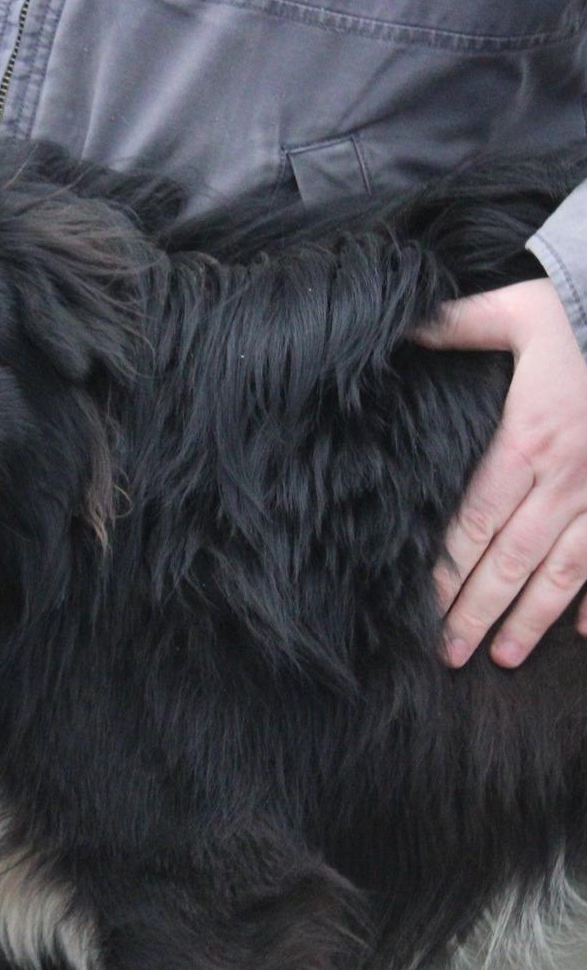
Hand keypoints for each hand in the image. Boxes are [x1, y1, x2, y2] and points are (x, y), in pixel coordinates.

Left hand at [413, 278, 586, 667]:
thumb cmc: (581, 317)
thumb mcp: (516, 312)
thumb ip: (457, 326)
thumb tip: (401, 327)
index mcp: (525, 441)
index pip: (472, 523)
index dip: (444, 572)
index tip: (419, 608)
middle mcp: (565, 478)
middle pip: (509, 560)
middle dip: (476, 612)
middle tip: (447, 653)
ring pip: (562, 572)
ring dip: (530, 620)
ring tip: (503, 658)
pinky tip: (581, 635)